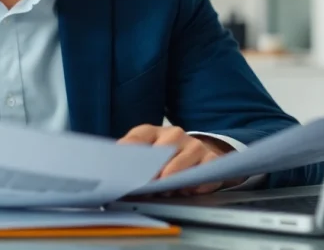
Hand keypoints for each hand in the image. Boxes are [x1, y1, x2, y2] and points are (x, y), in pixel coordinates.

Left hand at [118, 124, 243, 195]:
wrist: (196, 153)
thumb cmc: (164, 157)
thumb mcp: (146, 154)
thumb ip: (131, 161)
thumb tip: (112, 174)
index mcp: (152, 132)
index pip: (136, 139)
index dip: (129, 154)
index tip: (122, 170)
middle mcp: (174, 134)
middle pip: (161, 150)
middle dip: (152, 170)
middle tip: (145, 185)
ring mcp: (194, 145)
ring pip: (182, 161)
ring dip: (172, 178)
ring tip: (164, 191)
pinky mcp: (211, 158)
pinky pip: (204, 171)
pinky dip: (195, 183)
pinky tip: (187, 190)